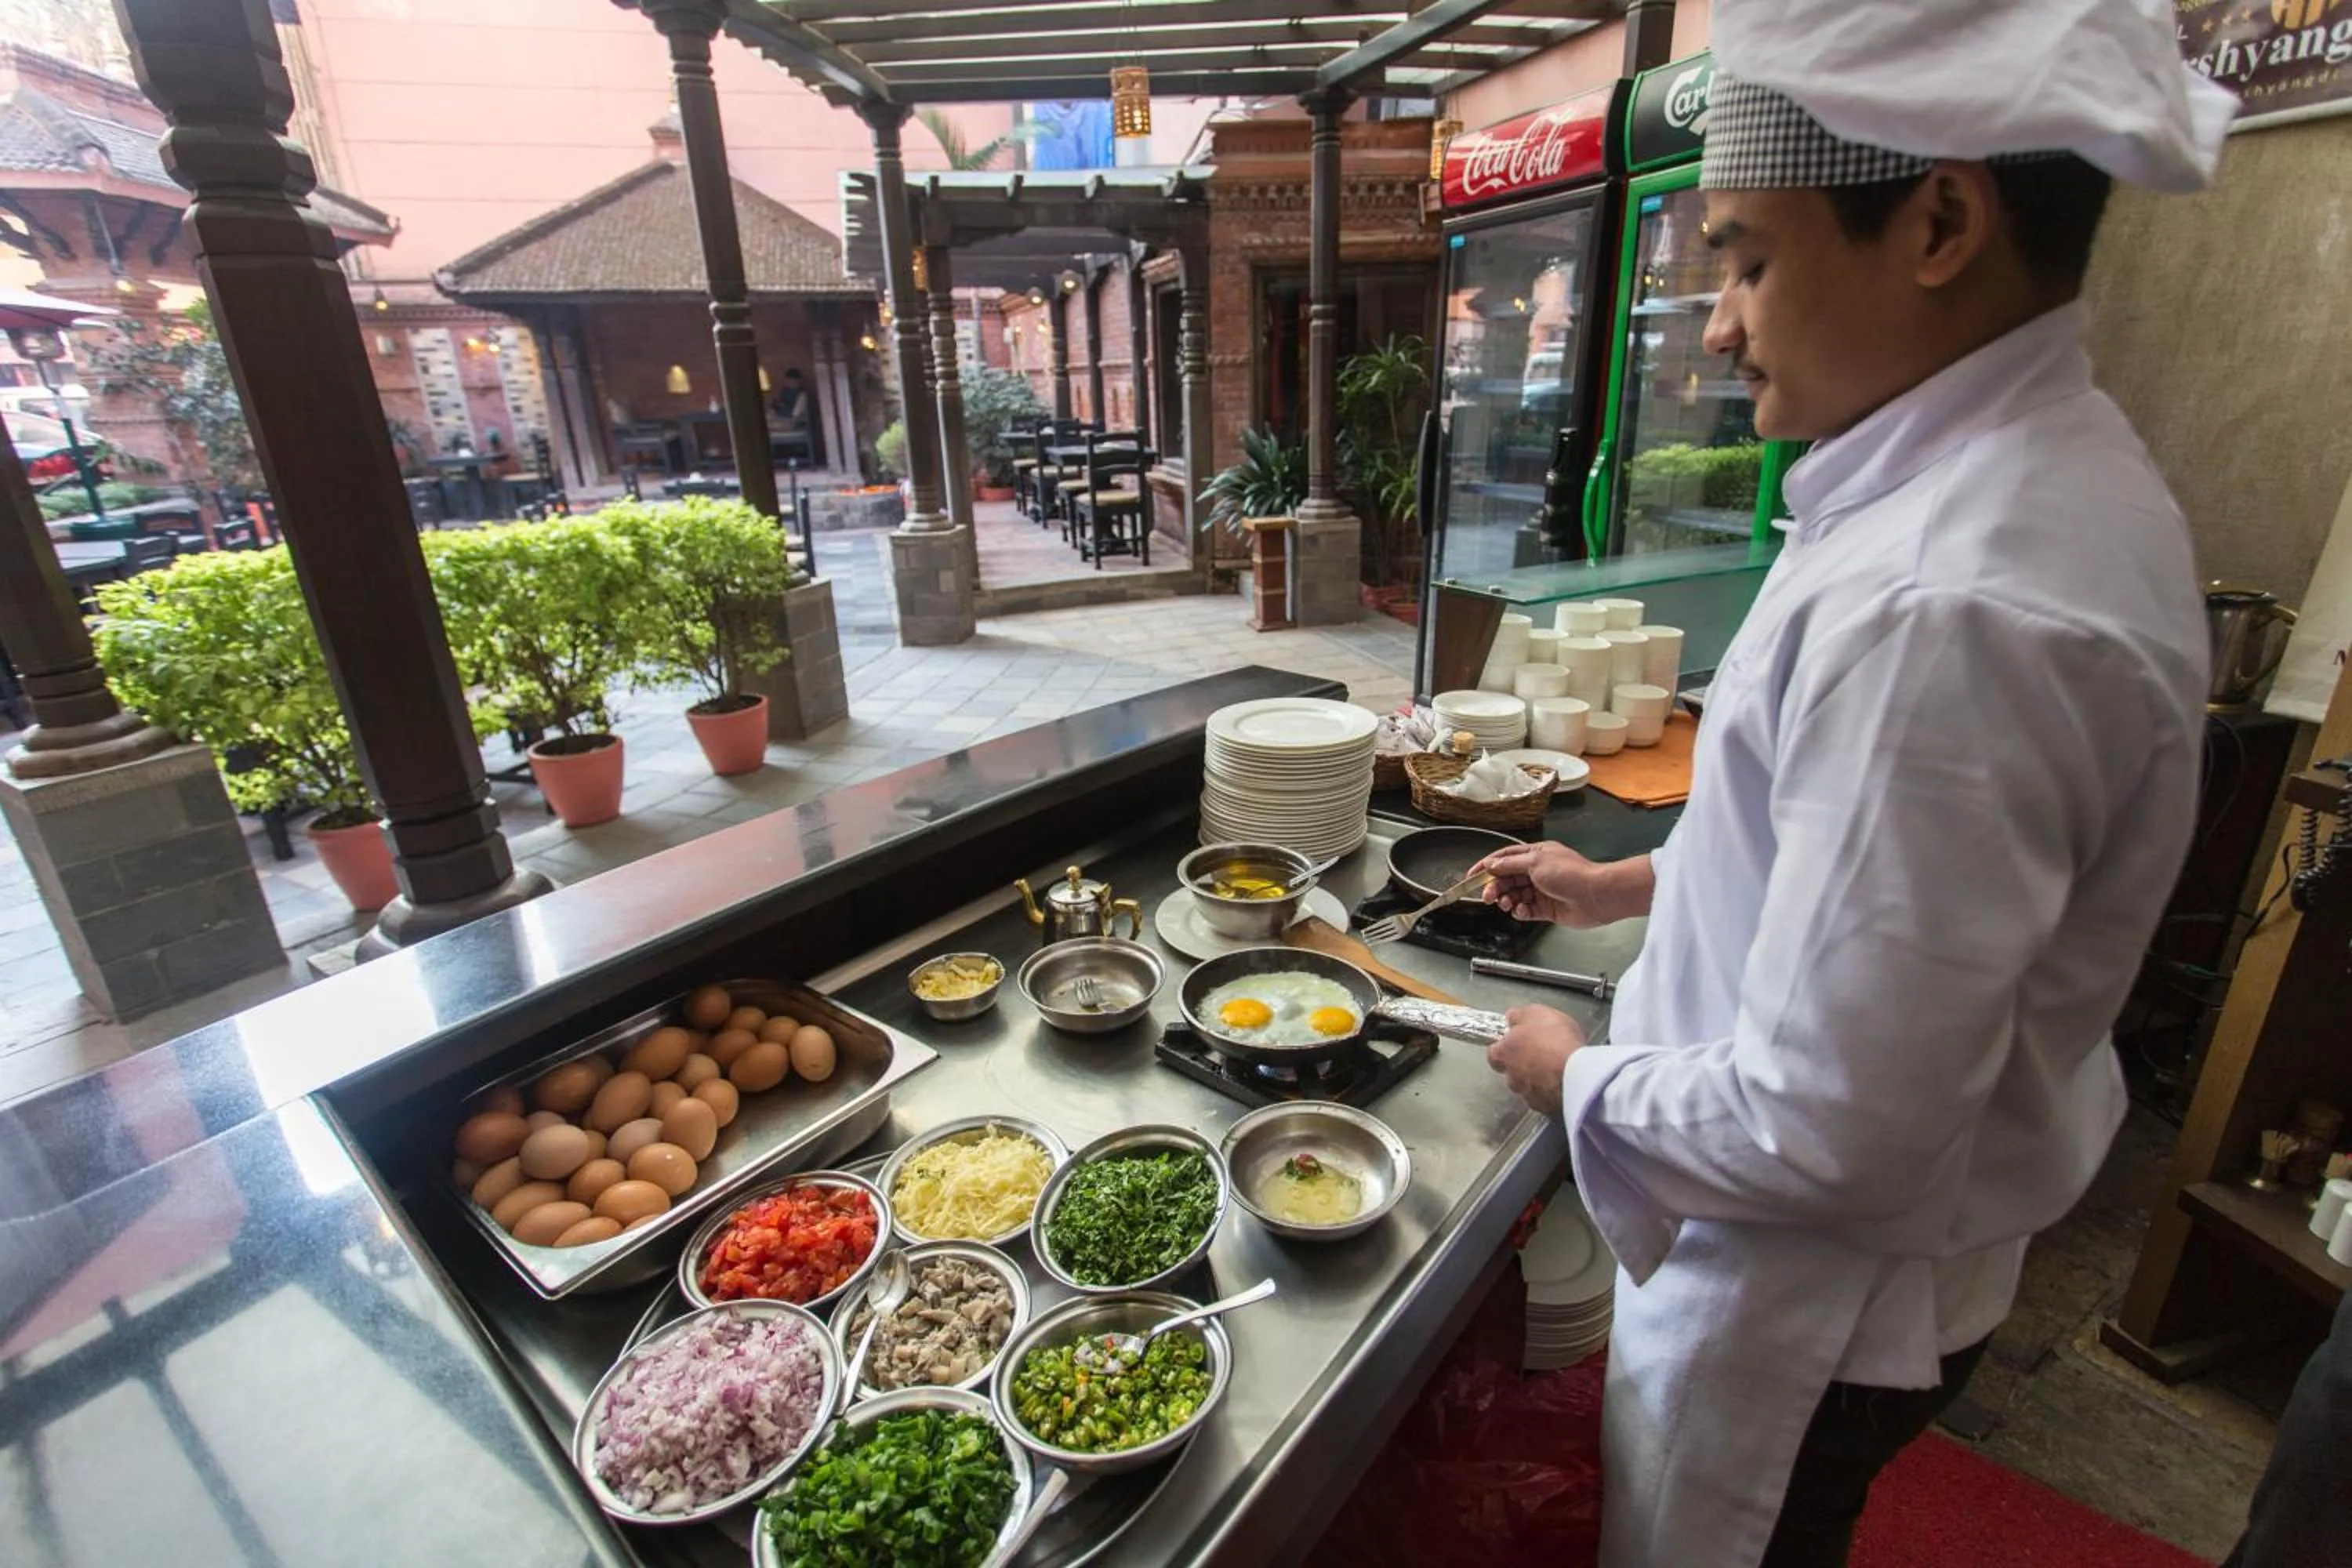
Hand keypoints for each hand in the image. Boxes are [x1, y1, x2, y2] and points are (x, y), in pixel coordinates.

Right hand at [1474, 841, 1615, 927]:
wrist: (1596, 895)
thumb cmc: (1569, 874)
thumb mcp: (1535, 862)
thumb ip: (1510, 865)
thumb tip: (1491, 864)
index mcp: (1535, 855)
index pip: (1505, 858)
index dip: (1486, 866)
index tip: (1470, 876)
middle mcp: (1537, 871)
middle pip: (1508, 878)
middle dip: (1495, 887)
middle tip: (1488, 897)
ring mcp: (1542, 891)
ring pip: (1515, 895)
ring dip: (1507, 900)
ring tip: (1506, 904)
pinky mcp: (1546, 909)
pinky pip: (1526, 910)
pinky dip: (1520, 912)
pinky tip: (1521, 911)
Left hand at [1486, 1005, 1585, 1117]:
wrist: (1578, 1074)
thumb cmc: (1555, 1041)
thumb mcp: (1536, 1013)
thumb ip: (1519, 1016)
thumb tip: (1510, 1018)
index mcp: (1504, 1054)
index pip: (1494, 1053)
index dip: (1505, 1046)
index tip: (1516, 1040)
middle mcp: (1512, 1078)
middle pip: (1512, 1071)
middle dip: (1524, 1064)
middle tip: (1543, 1052)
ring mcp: (1529, 1097)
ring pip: (1530, 1087)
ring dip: (1540, 1079)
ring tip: (1559, 1068)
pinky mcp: (1548, 1110)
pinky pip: (1548, 1099)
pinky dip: (1554, 1092)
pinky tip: (1567, 1082)